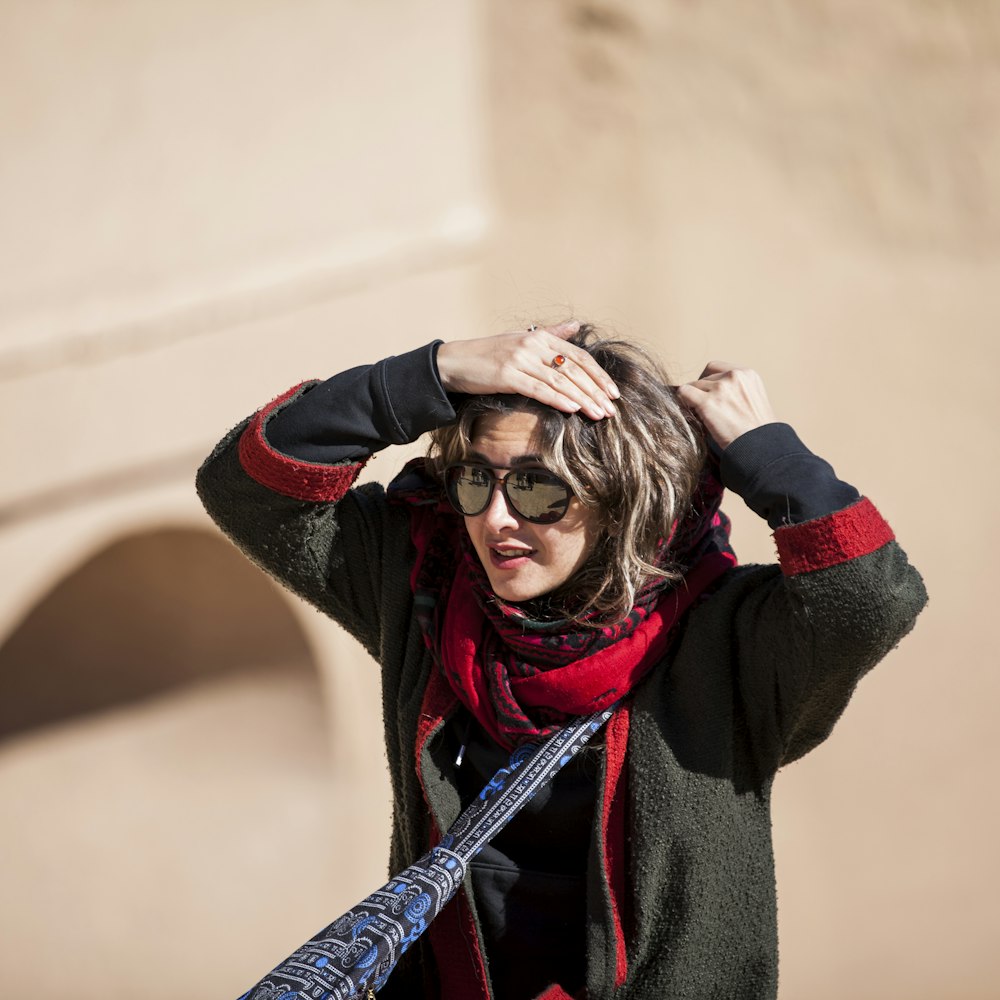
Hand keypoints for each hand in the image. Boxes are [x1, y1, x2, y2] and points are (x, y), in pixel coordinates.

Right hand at [436, 321, 620, 419]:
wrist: (455, 361)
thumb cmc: (489, 353)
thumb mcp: (522, 339)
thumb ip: (552, 333)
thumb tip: (576, 325)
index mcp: (541, 337)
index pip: (579, 356)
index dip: (599, 375)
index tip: (614, 393)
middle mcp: (533, 345)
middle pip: (573, 370)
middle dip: (595, 392)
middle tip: (611, 410)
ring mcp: (520, 359)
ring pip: (560, 381)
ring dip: (582, 399)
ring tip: (598, 414)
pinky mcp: (507, 375)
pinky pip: (538, 389)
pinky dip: (558, 399)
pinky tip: (572, 409)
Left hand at [676, 362, 776, 449]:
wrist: (760, 448)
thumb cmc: (755, 431)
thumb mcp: (752, 400)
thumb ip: (734, 390)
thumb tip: (705, 390)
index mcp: (747, 374)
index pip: (715, 368)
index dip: (708, 382)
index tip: (710, 396)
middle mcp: (734, 376)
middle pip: (703, 377)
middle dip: (701, 393)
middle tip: (706, 410)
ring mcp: (720, 388)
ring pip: (692, 385)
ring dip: (694, 400)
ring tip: (703, 416)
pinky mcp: (707, 402)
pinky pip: (683, 393)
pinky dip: (683, 402)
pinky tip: (691, 414)